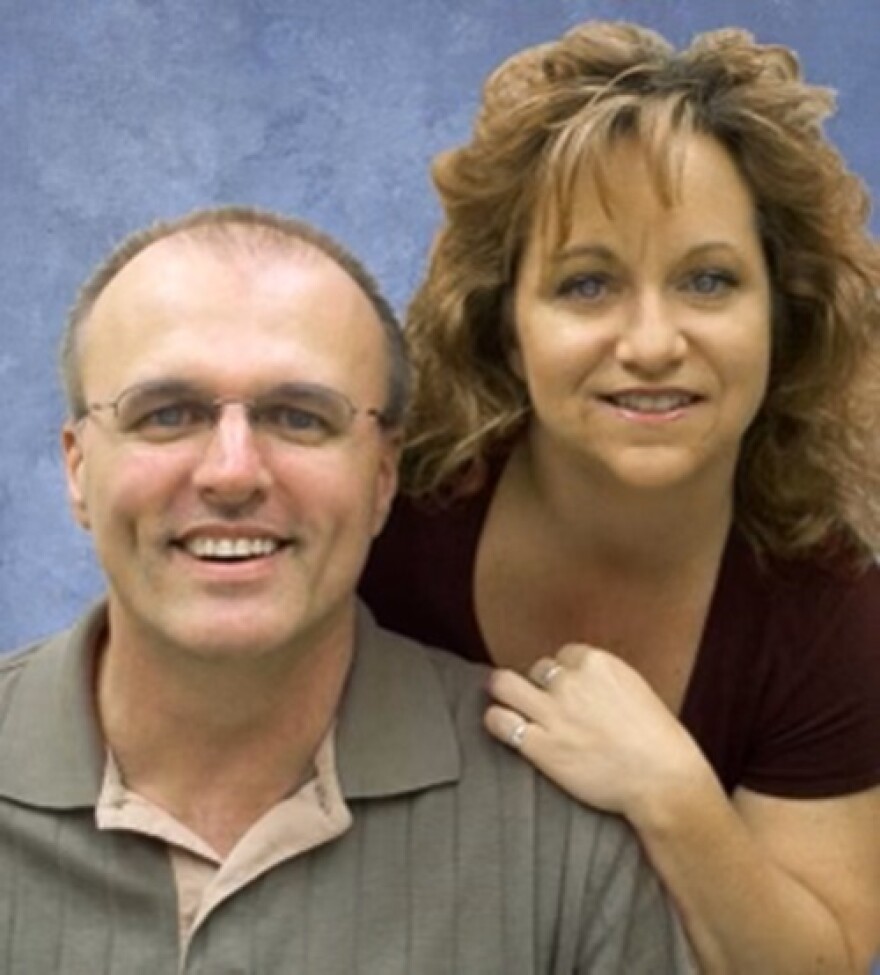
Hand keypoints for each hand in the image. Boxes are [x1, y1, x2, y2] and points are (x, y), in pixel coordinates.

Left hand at [484, 644, 708, 822]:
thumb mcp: (633, 689)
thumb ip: (601, 679)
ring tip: (506, 702)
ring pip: (503, 684)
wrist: (663, 780)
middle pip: (536, 669)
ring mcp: (551, 713)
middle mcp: (569, 682)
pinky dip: (496, 722)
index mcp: (595, 662)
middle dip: (540, 684)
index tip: (570, 691)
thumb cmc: (657, 740)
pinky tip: (502, 726)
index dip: (565, 674)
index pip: (564, 655)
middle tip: (544, 702)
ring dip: (504, 692)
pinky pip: (499, 722)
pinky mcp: (540, 746)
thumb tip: (579, 679)